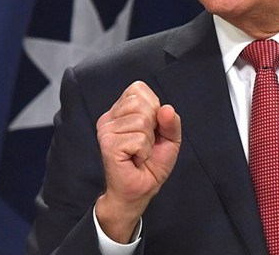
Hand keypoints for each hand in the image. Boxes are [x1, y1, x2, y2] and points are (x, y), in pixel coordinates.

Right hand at [95, 81, 181, 242]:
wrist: (140, 190)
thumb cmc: (151, 164)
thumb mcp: (170, 138)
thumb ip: (171, 121)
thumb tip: (166, 109)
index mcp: (120, 110)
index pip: (138, 89)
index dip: (154, 107)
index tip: (151, 128)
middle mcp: (109, 117)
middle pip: (141, 102)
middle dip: (153, 125)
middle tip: (146, 143)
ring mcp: (106, 130)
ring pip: (142, 121)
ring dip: (149, 141)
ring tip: (140, 152)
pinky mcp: (108, 144)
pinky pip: (139, 139)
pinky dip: (144, 152)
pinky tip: (136, 159)